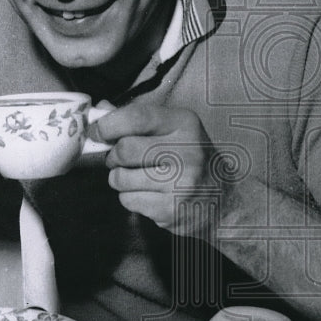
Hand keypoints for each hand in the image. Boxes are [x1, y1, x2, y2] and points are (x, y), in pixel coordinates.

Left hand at [92, 99, 218, 234]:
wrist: (223, 202)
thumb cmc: (190, 160)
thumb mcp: (175, 131)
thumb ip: (140, 120)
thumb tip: (100, 110)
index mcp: (185, 124)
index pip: (137, 117)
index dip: (109, 125)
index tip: (98, 132)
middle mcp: (186, 151)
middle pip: (124, 150)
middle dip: (114, 157)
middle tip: (119, 161)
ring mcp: (180, 183)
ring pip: (121, 178)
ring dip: (120, 180)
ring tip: (136, 179)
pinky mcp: (171, 209)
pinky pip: (129, 200)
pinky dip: (130, 198)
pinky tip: (149, 195)